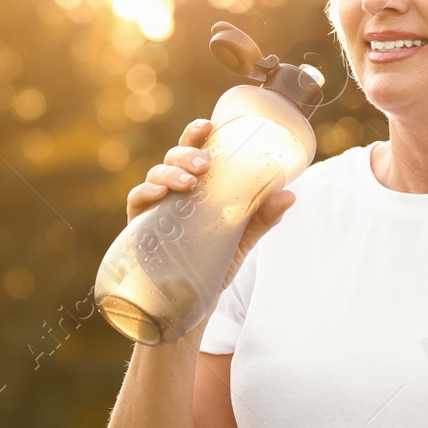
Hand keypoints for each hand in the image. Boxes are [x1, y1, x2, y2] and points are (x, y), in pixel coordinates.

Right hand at [126, 118, 295, 281]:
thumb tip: (290, 195)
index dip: (197, 133)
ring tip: (189, 183)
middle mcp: (175, 191)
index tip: (210, 125)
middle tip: (203, 164)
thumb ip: (261, 217)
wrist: (192, 301)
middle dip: (187, 153)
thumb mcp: (242, 239)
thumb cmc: (214, 262)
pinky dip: (145, 192)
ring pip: (157, 174)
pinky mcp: (139, 225)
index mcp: (199, 186)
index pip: (195, 150)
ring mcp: (156, 206)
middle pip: (174, 157)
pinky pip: (137, 200)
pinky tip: (158, 195)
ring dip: (171, 173)